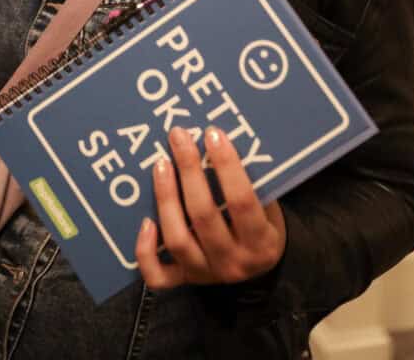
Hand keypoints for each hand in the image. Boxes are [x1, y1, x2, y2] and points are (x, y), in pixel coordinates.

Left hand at [135, 126, 285, 288]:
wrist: (260, 270)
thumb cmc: (262, 224)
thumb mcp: (269, 206)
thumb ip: (250, 181)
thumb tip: (216, 138)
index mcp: (261, 243)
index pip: (242, 201)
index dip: (227, 165)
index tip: (212, 133)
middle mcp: (233, 263)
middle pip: (204, 216)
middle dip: (189, 170)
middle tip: (179, 137)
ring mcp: (206, 274)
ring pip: (178, 240)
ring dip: (166, 198)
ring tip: (161, 164)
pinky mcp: (184, 281)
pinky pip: (158, 275)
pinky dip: (147, 251)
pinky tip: (145, 221)